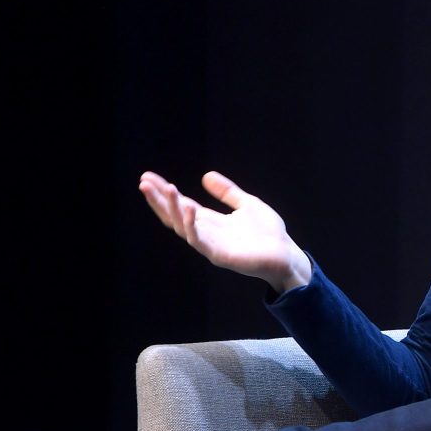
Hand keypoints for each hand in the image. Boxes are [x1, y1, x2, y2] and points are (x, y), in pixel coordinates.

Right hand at [138, 170, 311, 293]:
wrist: (286, 254)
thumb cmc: (268, 233)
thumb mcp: (247, 204)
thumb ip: (227, 192)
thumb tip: (206, 175)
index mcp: (210, 221)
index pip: (181, 205)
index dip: (165, 192)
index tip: (148, 177)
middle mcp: (206, 233)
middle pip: (174, 215)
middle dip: (159, 200)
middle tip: (143, 182)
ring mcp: (210, 245)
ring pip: (182, 227)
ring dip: (172, 208)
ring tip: (166, 189)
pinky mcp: (218, 255)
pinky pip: (199, 240)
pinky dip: (191, 224)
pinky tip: (188, 208)